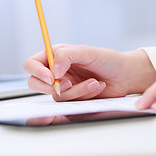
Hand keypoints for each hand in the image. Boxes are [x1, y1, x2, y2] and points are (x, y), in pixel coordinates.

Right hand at [23, 44, 155, 100]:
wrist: (124, 75)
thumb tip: (52, 72)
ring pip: (56, 96)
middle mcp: (56, 71)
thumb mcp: (86, 52)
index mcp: (55, 55)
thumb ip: (66, 56)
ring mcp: (63, 86)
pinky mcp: (73, 98)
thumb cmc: (107, 59)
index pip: (32, 64)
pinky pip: (70, 103)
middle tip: (68, 84)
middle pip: (35, 83)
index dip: (37, 72)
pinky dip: (84, 96)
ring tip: (93, 82)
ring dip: (76, 91)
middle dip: (51, 87)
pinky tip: (96, 87)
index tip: (51, 78)